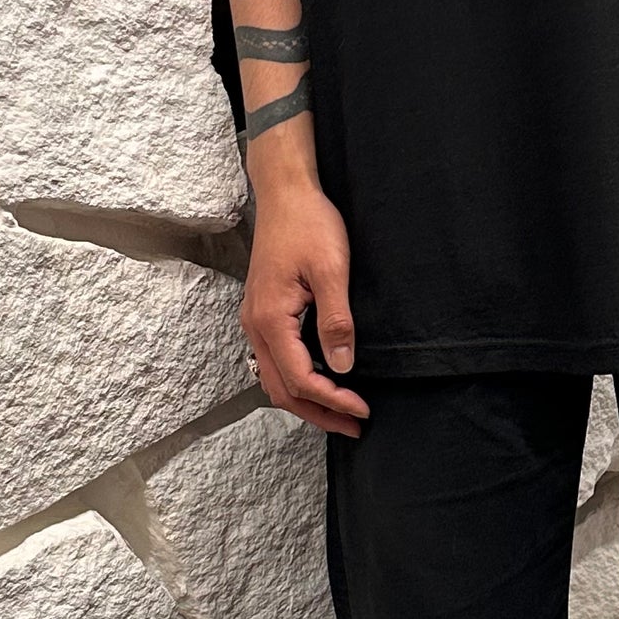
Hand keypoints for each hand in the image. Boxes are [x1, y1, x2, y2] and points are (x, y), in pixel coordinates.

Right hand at [240, 175, 369, 436]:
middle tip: (354, 426)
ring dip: (307, 400)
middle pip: (282, 390)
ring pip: (276, 378)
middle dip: (318, 413)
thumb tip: (343, 366)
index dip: (333, 400)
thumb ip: (336, 320)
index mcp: (271, 320)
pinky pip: (275, 360)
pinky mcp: (263, 313)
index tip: (363, 410)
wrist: (285, 192)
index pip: (301, 379)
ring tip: (340, 413)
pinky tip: (322, 380)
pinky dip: (298, 380)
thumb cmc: (309, 224)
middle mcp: (256, 326)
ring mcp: (256, 320)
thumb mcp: (331, 270)